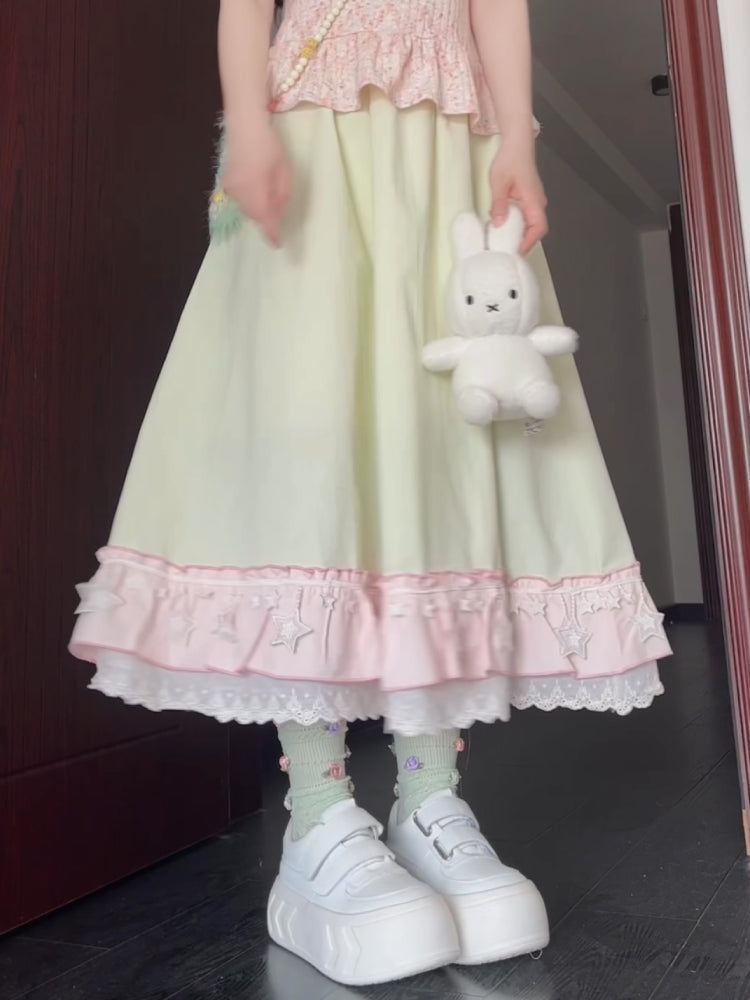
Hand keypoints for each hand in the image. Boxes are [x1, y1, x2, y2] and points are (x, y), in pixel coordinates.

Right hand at [223, 118, 291, 247]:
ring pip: (247, 208)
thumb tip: (278, 211)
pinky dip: (250, 199)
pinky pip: (240, 199)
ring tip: (267, 188)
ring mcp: (231, 188)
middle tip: (278, 205)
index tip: (277, 245)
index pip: (265, 220)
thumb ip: (282, 195)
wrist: (244, 124)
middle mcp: (241, 194)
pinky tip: (256, 184)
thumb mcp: (284, 171)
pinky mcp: (226, 182)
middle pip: (255, 215)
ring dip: (258, 207)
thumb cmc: (269, 146)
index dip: (271, 234)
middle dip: (266, 216)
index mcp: (256, 191)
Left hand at [489, 139, 547, 254]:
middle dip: (524, 243)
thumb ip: (499, 204)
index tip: (517, 252)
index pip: (539, 228)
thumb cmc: (510, 158)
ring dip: (520, 234)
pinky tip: (504, 227)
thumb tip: (498, 223)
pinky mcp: (529, 199)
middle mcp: (537, 203)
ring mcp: (534, 201)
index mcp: (534, 200)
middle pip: (536, 230)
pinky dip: (517, 225)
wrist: (517, 143)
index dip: (529, 242)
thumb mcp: (499, 182)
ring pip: (531, 224)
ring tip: (504, 243)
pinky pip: (526, 217)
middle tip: (507, 252)